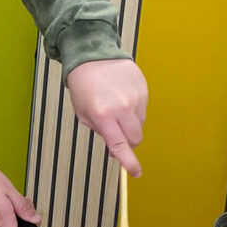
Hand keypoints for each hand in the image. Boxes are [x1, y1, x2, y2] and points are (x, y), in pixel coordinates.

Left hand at [66, 59, 147, 175]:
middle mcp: (122, 107)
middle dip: (128, 141)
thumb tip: (115, 146)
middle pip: (135, 138)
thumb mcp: (83, 113)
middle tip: (116, 132)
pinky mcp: (143, 89)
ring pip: (140, 124)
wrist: (93, 55)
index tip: (136, 172)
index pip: (120, 145)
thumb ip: (100, 131)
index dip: (129, 162)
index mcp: (103, 115)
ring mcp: (135, 98)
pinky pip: (142, 109)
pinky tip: (121, 97)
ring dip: (130, 124)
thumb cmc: (83, 85)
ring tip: (115, 107)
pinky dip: (133, 109)